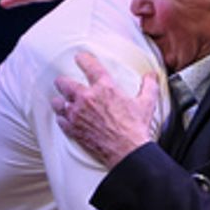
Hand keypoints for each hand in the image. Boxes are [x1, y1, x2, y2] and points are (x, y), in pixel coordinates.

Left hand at [52, 52, 157, 167]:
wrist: (127, 151)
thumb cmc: (135, 128)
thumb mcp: (147, 104)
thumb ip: (149, 86)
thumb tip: (151, 76)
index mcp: (104, 87)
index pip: (88, 65)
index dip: (82, 59)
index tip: (80, 58)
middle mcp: (86, 97)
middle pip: (64, 82)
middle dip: (64, 82)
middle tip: (66, 83)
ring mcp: (77, 114)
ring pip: (58, 101)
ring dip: (60, 100)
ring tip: (63, 101)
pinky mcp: (73, 129)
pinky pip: (60, 120)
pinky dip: (62, 118)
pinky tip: (65, 118)